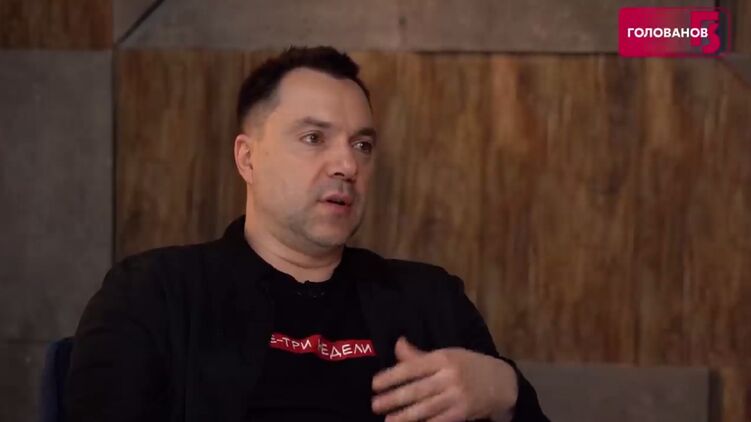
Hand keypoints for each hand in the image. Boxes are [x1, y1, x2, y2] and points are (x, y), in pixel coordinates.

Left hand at [371, 337, 517, 421]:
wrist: (501, 382)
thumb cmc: (468, 365)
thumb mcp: (447, 354)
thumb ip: (420, 355)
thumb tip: (397, 344)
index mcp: (443, 358)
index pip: (413, 367)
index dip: (393, 375)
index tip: (375, 383)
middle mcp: (450, 377)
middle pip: (418, 389)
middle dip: (394, 398)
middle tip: (375, 405)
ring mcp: (457, 396)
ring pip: (427, 408)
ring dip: (405, 416)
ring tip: (388, 421)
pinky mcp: (463, 413)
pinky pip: (440, 420)